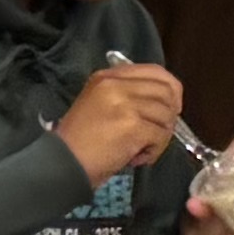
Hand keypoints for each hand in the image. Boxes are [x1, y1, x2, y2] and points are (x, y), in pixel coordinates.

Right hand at [55, 57, 188, 184]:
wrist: (62, 163)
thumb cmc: (79, 141)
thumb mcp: (99, 105)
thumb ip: (126, 96)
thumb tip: (164, 103)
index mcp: (108, 77)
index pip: (155, 71)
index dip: (170, 89)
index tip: (169, 109)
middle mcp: (116, 85)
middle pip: (166, 91)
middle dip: (169, 116)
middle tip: (157, 134)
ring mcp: (125, 104)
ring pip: (166, 115)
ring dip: (161, 137)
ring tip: (142, 150)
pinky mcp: (132, 125)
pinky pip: (160, 135)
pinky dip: (154, 151)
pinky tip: (138, 158)